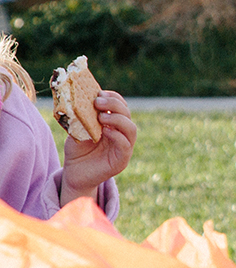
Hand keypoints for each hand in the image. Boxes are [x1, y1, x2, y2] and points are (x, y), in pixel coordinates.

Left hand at [60, 90, 136, 206]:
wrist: (73, 175)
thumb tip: (79, 100)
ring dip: (117, 119)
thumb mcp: (77, 130)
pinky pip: (125, 145)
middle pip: (127, 114)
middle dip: (114, 105)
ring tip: (101, 117)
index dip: (113, 97)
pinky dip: (117, 136)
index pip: (121, 106)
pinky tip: (104, 131)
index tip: (98, 93)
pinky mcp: (121, 161)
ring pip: (131, 129)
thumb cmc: (77, 152)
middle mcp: (122, 134)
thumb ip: (82, 118)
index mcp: (114, 124)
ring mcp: (124, 147)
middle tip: (98, 102)